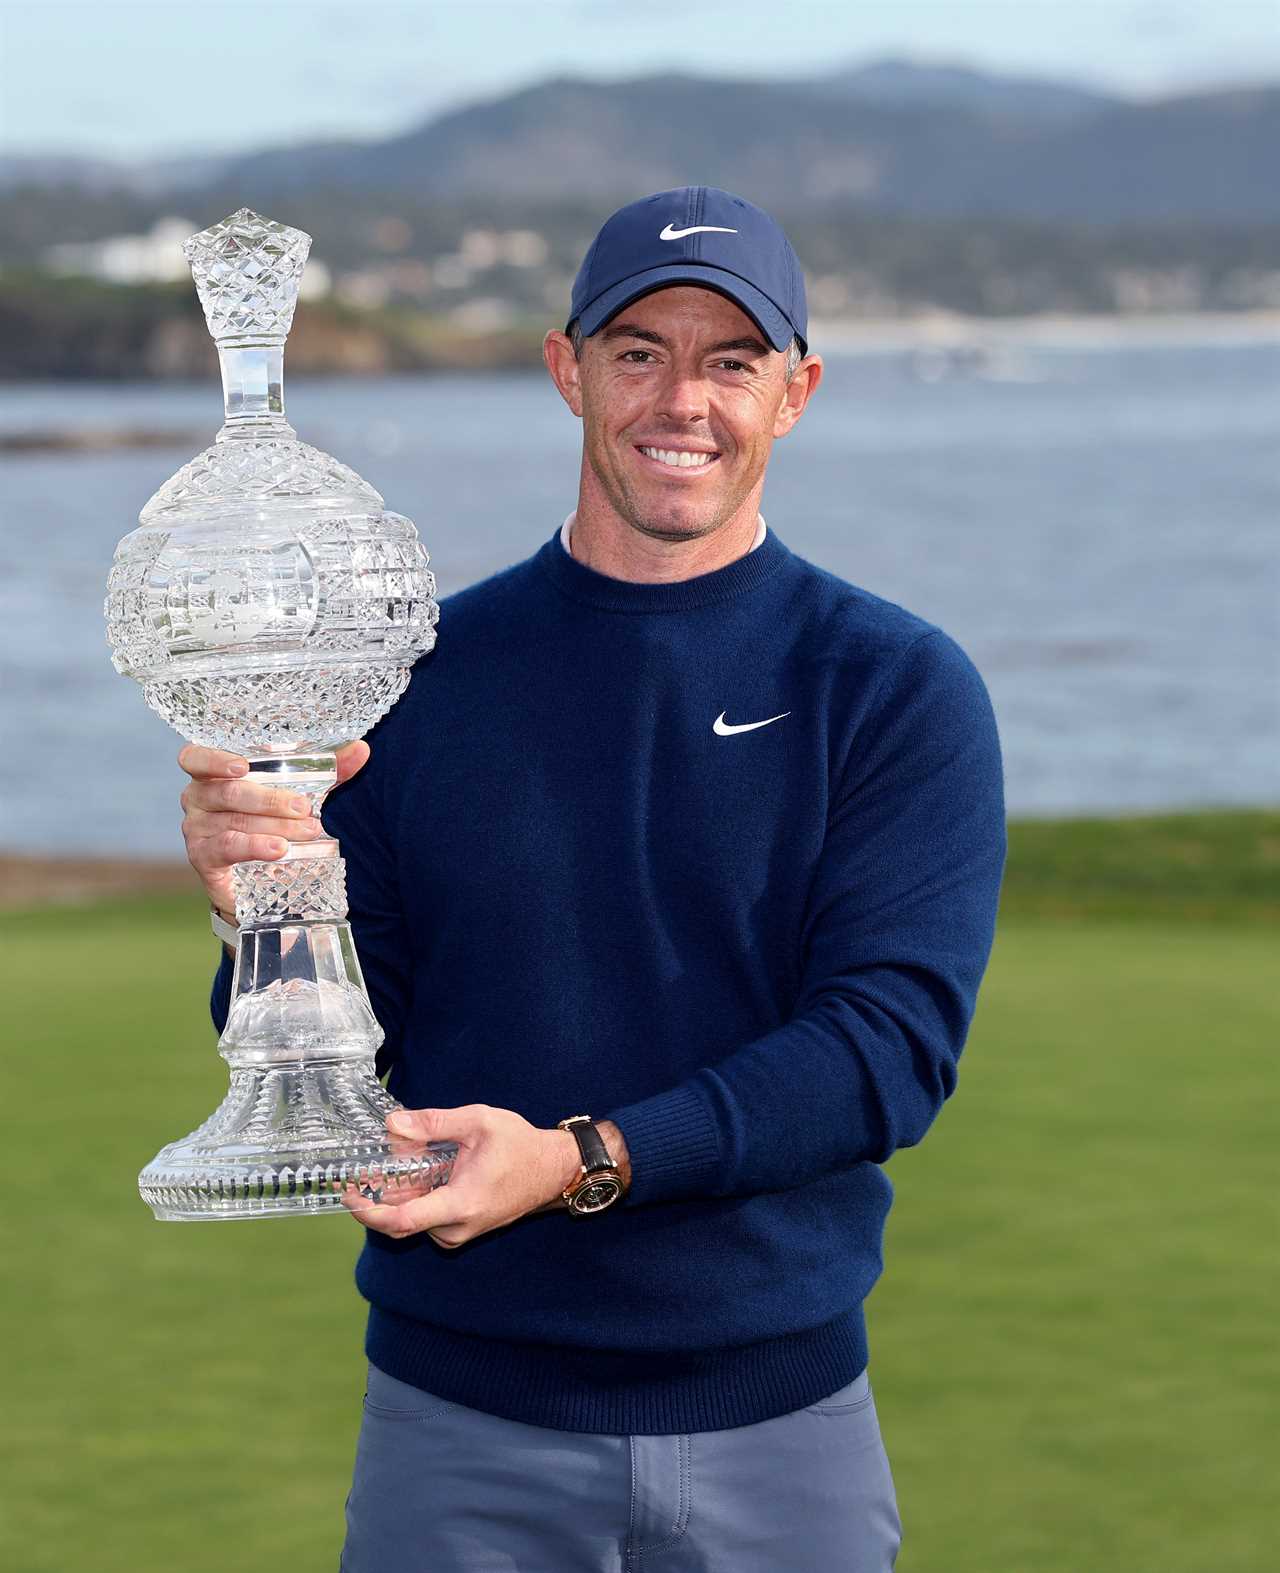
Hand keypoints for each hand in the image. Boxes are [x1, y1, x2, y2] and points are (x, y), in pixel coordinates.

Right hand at [178, 739, 369, 918]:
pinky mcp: (203, 857)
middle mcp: (196, 797)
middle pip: (229, 792)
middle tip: (305, 808)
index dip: (215, 759)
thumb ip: (327, 771)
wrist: (256, 875)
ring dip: (275, 825)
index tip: (243, 766)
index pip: (196, 757)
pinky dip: (256, 846)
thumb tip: (360, 749)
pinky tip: (280, 849)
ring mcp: (196, 828)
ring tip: (308, 831)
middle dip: (271, 799)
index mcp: (212, 773)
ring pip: (235, 820)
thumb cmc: (271, 821)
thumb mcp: (299, 792)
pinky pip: (228, 847)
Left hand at [340, 1104, 585, 1246]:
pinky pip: (428, 1218)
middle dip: (378, 1196)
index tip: (348, 1195)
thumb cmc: (520, 1145)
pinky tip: (419, 1170)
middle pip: (401, 1220)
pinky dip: (417, 1196)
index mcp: (460, 1203)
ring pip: (414, 1218)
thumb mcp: (477, 1122)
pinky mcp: (463, 1228)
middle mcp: (457, 1227)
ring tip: (398, 1160)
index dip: (368, 1212)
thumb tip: (392, 1125)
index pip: (401, 1221)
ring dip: (400, 1193)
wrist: (553, 1169)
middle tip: (362, 1170)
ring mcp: (460, 1232)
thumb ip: (432, 1124)